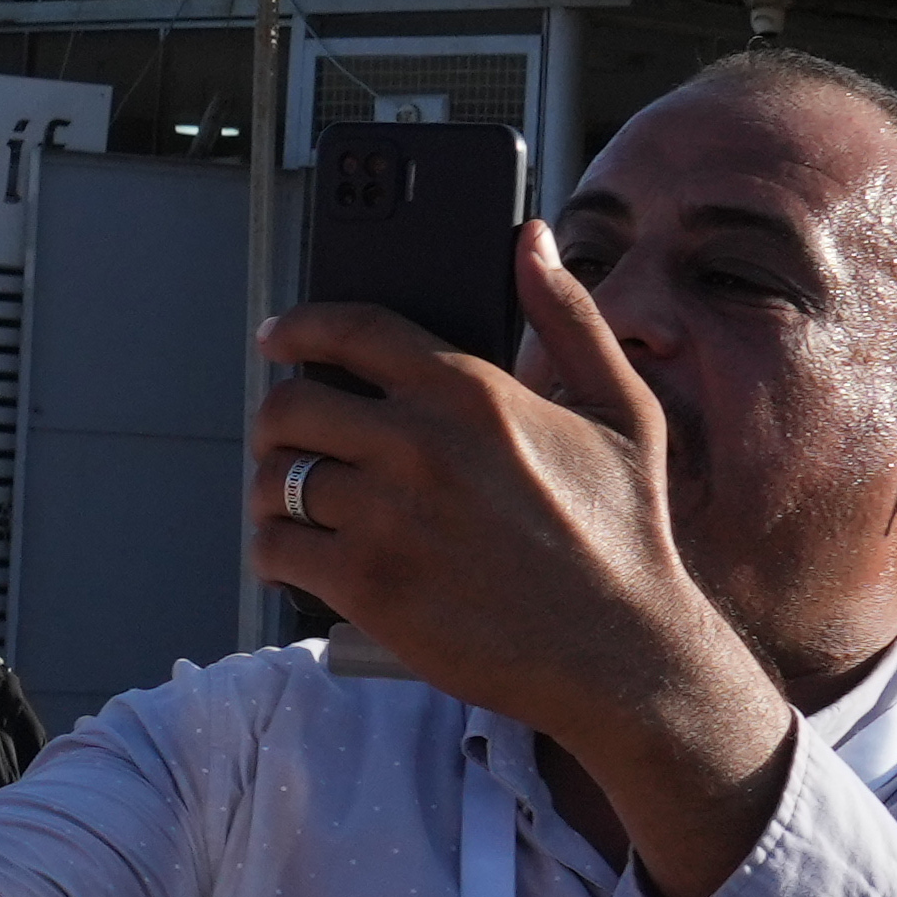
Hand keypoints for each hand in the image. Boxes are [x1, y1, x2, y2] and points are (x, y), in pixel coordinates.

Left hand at [251, 231, 790, 896]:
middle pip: (292, 403)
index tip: (276, 337)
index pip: (349, 328)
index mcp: (472, 391)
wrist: (626, 659)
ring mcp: (390, 516)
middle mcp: (420, 444)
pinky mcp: (369, 585)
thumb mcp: (622, 410)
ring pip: (277, 478)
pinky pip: (277, 548)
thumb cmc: (627, 535)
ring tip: (282, 496)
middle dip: (278, 418)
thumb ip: (569, 314)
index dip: (298, 326)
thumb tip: (531, 237)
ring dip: (268, 485)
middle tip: (285, 438)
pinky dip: (271, 550)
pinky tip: (285, 552)